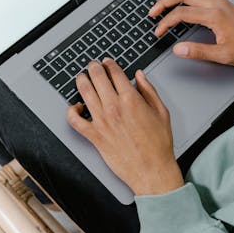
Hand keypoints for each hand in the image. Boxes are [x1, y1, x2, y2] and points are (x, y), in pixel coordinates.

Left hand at [66, 59, 183, 195]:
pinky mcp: (94, 136)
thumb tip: (139, 76)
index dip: (109, 64)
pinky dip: (71, 111)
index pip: (114, 73)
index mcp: (131, 99)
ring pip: (84, 93)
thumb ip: (149, 90)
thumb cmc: (158, 144)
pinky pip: (75, 120)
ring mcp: (102, 121)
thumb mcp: (161, 111)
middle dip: (93, 67)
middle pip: (97, 78)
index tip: (107, 62)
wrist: (152, 170)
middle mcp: (114, 107)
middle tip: (93, 65)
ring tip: (81, 77)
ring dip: (81, 81)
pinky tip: (76, 106)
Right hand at [149, 0, 233, 66]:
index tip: (158, 32)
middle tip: (153, 12)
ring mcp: (221, 1)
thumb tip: (178, 49)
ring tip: (166, 1)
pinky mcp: (226, 2)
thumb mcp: (223, 55)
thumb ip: (198, 51)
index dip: (165, 22)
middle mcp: (217, 4)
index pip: (181, 14)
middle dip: (164, 1)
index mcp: (214, 15)